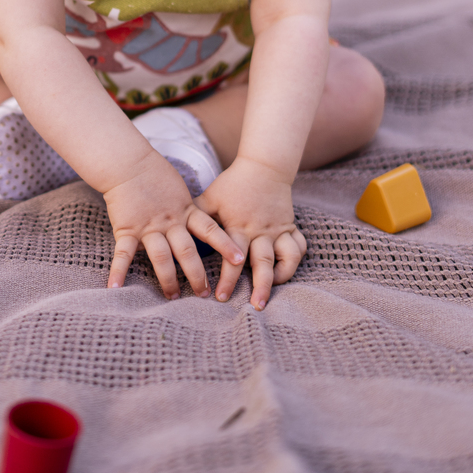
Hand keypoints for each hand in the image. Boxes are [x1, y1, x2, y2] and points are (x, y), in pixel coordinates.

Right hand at [104, 148, 243, 298]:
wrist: (129, 163)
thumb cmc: (155, 173)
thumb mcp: (180, 190)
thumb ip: (188, 209)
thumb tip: (200, 225)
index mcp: (186, 210)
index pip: (210, 229)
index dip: (225, 245)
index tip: (239, 260)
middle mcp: (170, 222)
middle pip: (187, 251)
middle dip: (197, 274)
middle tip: (206, 294)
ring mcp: (148, 226)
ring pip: (161, 257)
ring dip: (168, 279)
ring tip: (173, 297)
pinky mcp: (127, 229)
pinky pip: (123, 253)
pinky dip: (119, 271)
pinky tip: (115, 287)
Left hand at [194, 156, 307, 309]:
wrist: (263, 166)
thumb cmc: (232, 183)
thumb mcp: (210, 198)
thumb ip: (194, 217)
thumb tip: (173, 233)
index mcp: (240, 227)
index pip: (234, 259)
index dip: (228, 280)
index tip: (221, 297)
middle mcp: (261, 231)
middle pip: (263, 264)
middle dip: (261, 287)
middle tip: (255, 306)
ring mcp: (278, 229)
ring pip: (287, 258)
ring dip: (282, 276)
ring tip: (274, 291)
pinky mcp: (290, 226)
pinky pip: (300, 246)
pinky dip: (295, 259)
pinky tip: (286, 270)